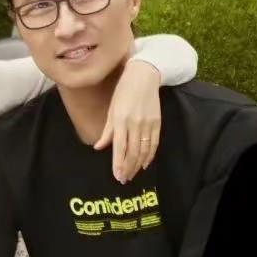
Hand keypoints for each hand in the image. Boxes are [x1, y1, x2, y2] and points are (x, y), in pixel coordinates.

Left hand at [94, 58, 161, 182]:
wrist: (144, 76)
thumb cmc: (123, 92)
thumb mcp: (111, 110)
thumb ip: (107, 131)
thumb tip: (98, 147)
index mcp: (121, 120)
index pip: (120, 148)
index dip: (119, 164)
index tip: (117, 176)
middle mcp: (135, 123)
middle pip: (132, 152)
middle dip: (128, 168)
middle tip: (124, 180)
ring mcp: (147, 123)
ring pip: (144, 150)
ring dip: (137, 165)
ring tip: (132, 175)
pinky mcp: (157, 122)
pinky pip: (154, 143)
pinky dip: (150, 155)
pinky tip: (145, 164)